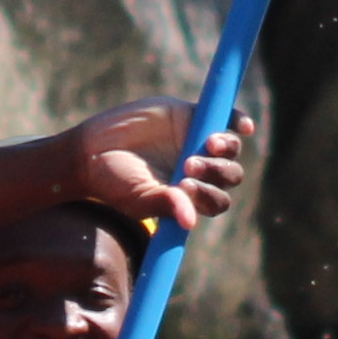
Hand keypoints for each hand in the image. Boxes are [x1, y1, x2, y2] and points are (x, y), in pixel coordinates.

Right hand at [61, 94, 255, 232]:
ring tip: (209, 144)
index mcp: (191, 196)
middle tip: (188, 165)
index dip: (208, 195)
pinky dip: (237, 121)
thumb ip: (164, 205)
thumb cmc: (115, 183)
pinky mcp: (191, 116)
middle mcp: (198, 171)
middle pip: (228, 175)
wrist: (92, 151)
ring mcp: (197, 142)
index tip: (185, 187)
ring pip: (229, 149)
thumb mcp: (138, 198)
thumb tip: (190, 222)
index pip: (216, 200)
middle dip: (215, 172)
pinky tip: (245, 126)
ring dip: (226, 149)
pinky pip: (225, 118)